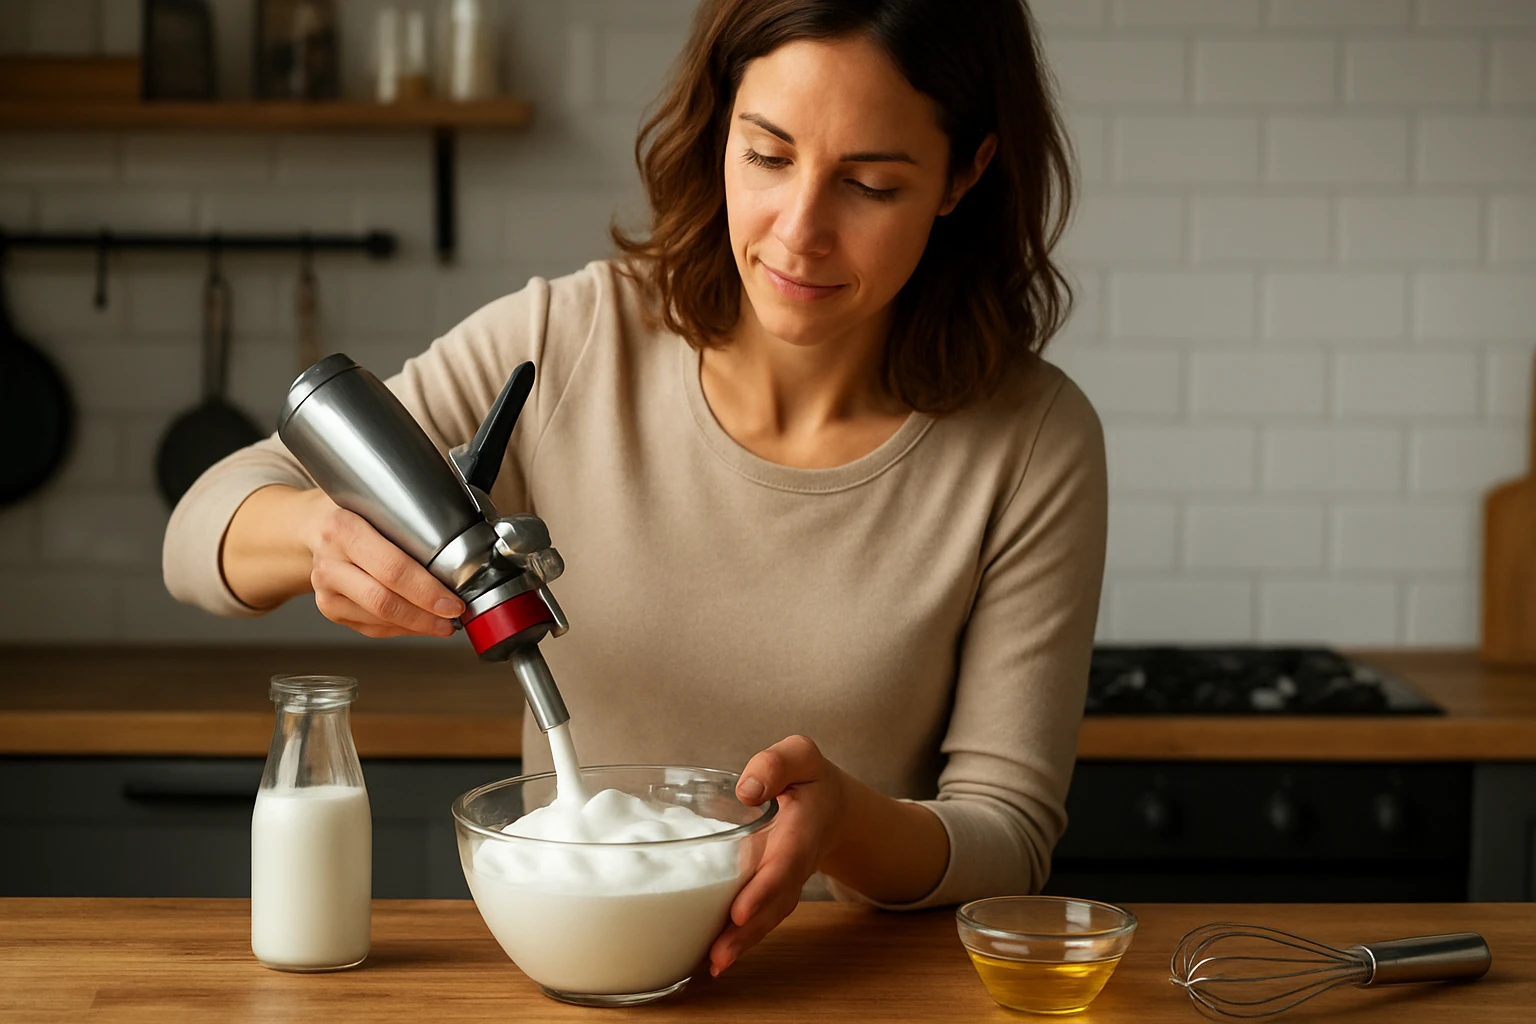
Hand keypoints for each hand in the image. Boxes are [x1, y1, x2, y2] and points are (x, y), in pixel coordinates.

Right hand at [301, 492, 463, 638]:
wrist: (311, 524)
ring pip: (377, 619)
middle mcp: (330, 561)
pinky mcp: (328, 608)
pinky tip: (419, 623)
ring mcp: (325, 588)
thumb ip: (414, 514)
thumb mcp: (377, 497)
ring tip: (443, 622)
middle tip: (453, 617)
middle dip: (425, 615)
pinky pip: (370, 627)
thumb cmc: (353, 509)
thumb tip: (467, 531)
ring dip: (416, 626)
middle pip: (383, 601)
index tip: (453, 602)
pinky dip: (400, 629)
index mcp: (343, 528)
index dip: (427, 591)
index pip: (392, 568)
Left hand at [708, 735, 847, 976]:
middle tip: (719, 955)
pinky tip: (710, 958)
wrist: (837, 809)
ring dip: (742, 943)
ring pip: (768, 917)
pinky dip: (738, 940)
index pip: (786, 862)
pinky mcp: (773, 891)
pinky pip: (760, 918)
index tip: (740, 912)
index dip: (765, 888)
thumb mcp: (802, 756)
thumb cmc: (811, 780)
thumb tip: (747, 790)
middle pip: (776, 902)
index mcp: (805, 828)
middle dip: (749, 930)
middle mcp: (797, 862)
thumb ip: (777, 764)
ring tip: (712, 964)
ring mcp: (787, 881)